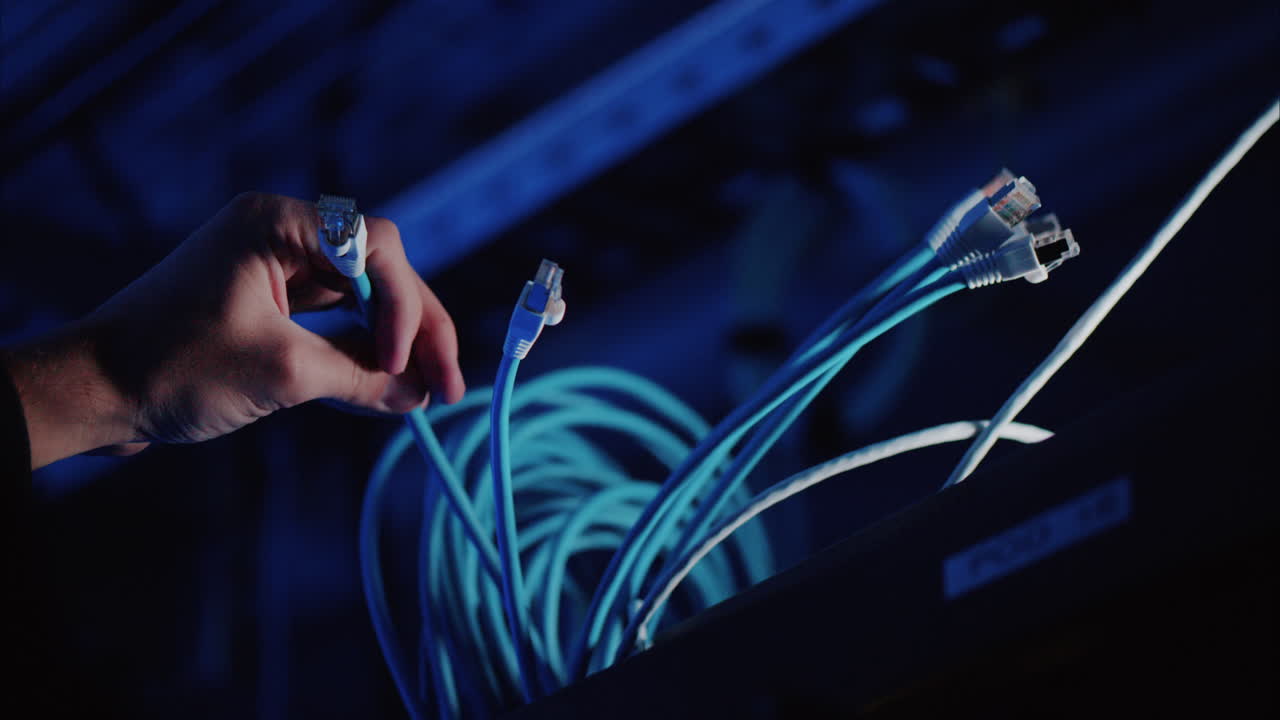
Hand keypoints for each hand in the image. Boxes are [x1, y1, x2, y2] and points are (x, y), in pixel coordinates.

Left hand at [3, 192, 465, 468]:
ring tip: (431, 392)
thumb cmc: (173, 368)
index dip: (404, 304)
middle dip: (416, 328)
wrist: (95, 391)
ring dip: (397, 345)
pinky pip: (336, 322)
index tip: (402, 364)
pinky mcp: (272, 304)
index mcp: (277, 225)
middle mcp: (282, 236)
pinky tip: (390, 388)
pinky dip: (363, 354)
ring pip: (364, 299)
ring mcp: (277, 270)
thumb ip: (360, 379)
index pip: (375, 248)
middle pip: (380, 272)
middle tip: (448, 384)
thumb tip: (419, 394)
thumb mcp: (280, 373)